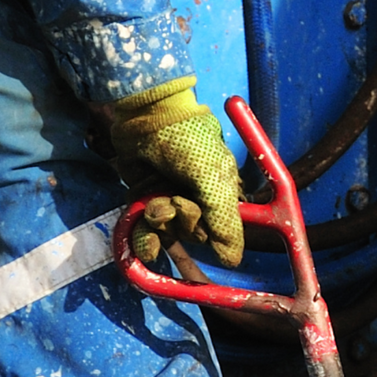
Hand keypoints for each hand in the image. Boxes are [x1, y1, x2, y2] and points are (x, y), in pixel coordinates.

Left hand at [107, 77, 245, 266]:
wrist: (146, 115)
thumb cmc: (188, 140)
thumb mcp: (212, 177)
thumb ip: (223, 219)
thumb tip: (232, 261)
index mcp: (223, 195)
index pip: (222, 233)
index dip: (209, 232)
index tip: (196, 213)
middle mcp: (199, 201)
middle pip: (193, 236)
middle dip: (180, 223)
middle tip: (174, 199)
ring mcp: (171, 202)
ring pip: (168, 235)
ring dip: (160, 226)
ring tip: (155, 204)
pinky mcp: (146, 201)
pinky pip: (146, 232)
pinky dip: (144, 239)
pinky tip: (144, 237)